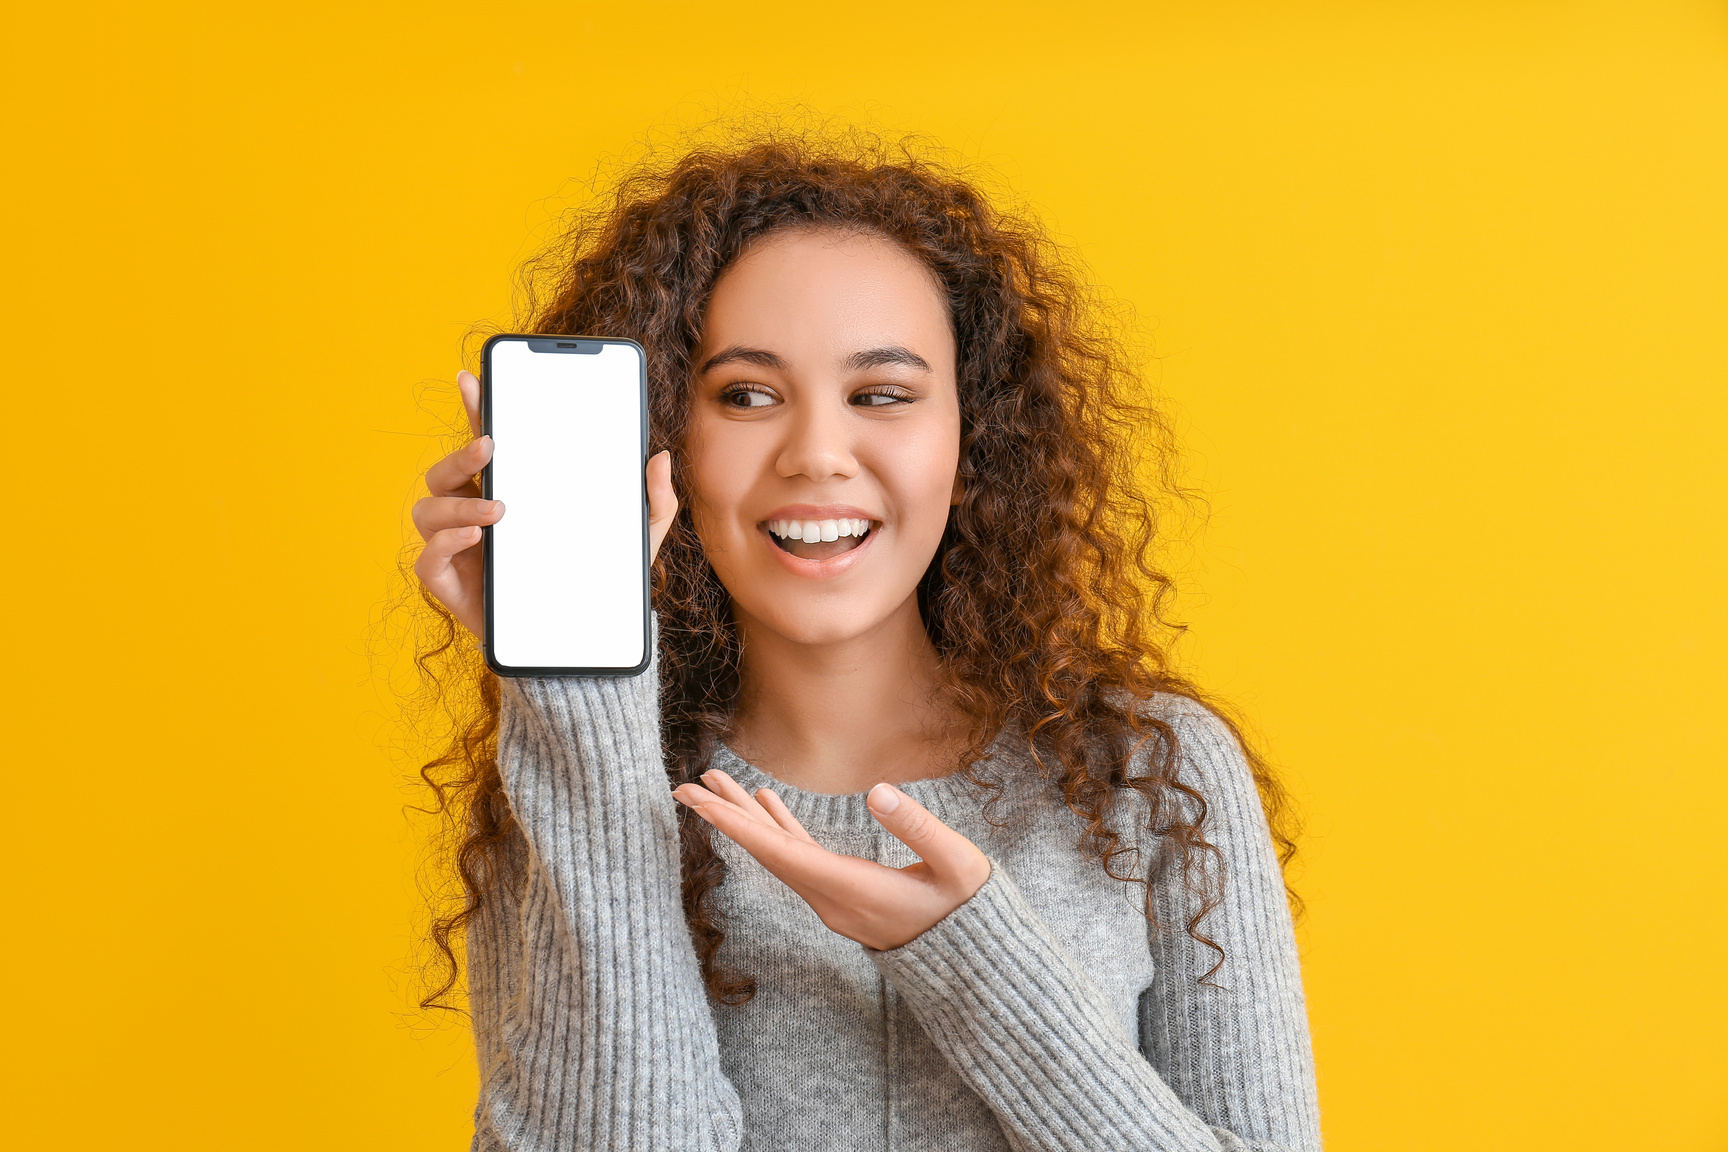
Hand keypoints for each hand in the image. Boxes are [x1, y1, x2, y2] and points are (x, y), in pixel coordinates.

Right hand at [412, 368, 680, 636]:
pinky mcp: (452, 586)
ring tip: (497, 510)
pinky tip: (474, 539)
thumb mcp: (635, 537)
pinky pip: (426, 559)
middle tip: (491, 447)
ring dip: (456, 504)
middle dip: (459, 454)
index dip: (474, 408)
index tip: (473, 379)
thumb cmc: (598, 578)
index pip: (485, 442)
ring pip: (428, 509)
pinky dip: (443, 544)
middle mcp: (476, 514)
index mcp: (513, 491)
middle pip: (445, 472)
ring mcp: (460, 549)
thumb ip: (653, 500)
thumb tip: (660, 457)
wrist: (583, 641)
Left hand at [672, 769, 991, 950]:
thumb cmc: (968, 909)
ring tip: (712, 785)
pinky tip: (763, 802)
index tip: (700, 804)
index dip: (738, 826)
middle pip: (766, 852)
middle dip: (723, 817)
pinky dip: (777, 827)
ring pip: (777, 853)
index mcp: (851, 889)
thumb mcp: (957, 866)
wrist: (972, 958)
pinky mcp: (843, 891)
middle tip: (683, 787)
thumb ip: (919, 829)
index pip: (781, 853)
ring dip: (744, 818)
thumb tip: (877, 792)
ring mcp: (833, 897)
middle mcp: (830, 897)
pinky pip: (798, 856)